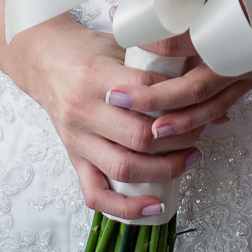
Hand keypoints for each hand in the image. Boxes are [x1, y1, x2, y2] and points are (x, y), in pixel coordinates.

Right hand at [6, 16, 203, 220]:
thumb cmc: (87, 52)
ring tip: (189, 159)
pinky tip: (154, 206)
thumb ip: (158, 64)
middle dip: (179, 138)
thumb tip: (206, 85)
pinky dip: (126, 207)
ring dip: (165, 169)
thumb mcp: (120, 45)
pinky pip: (96, 194)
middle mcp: (83, 110)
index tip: (198, 98)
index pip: (146, 93)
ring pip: (124, 167)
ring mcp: (77, 139)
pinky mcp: (74, 158)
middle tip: (200, 130)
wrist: (45, 60)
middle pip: (140, 136)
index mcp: (95, 76)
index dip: (178, 98)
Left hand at [103, 1, 251, 139]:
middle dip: (152, 97)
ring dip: (179, 120)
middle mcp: (242, 56)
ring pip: (211, 106)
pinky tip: (187, 124)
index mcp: (235, 26)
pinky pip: (227, 104)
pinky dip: (206, 118)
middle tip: (117, 97)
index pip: (183, 40)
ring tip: (151, 131)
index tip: (120, 33)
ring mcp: (251, 72)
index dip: (150, 41)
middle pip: (192, 87)